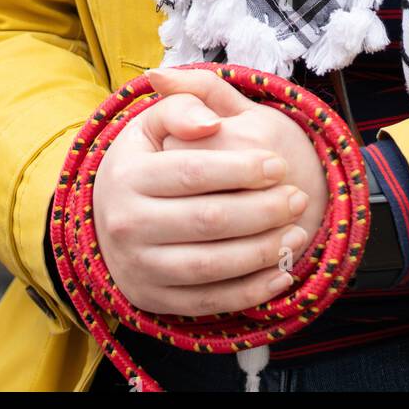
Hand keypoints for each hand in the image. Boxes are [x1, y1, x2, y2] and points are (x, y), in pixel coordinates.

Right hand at [91, 67, 326, 317]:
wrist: (109, 217)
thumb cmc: (144, 162)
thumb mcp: (151, 123)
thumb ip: (181, 104)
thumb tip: (209, 122)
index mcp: (128, 176)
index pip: (193, 172)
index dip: (242, 169)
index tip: (279, 165)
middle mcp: (126, 225)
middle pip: (207, 220)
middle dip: (263, 211)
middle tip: (299, 198)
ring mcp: (139, 268)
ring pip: (210, 266)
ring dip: (263, 252)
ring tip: (298, 232)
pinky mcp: (153, 300)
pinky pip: (208, 303)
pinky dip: (250, 293)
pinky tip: (283, 274)